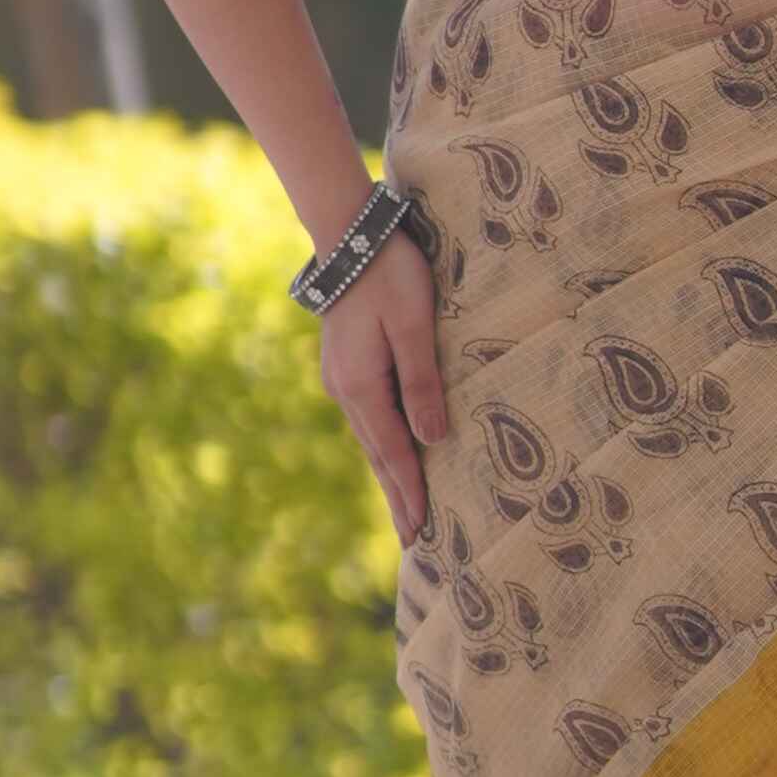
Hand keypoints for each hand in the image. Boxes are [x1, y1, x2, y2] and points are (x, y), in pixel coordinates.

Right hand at [321, 229, 448, 548]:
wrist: (351, 235)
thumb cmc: (391, 275)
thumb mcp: (414, 326)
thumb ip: (423, 382)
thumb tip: (433, 440)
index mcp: (362, 386)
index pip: (393, 452)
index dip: (411, 491)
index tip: (423, 530)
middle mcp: (346, 390)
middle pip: (378, 454)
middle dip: (398, 496)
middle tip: (414, 540)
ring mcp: (344, 378)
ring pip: (372, 438)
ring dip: (390, 474)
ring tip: (405, 509)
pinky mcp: (349, 365)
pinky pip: (370, 418)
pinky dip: (383, 445)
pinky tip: (392, 455)